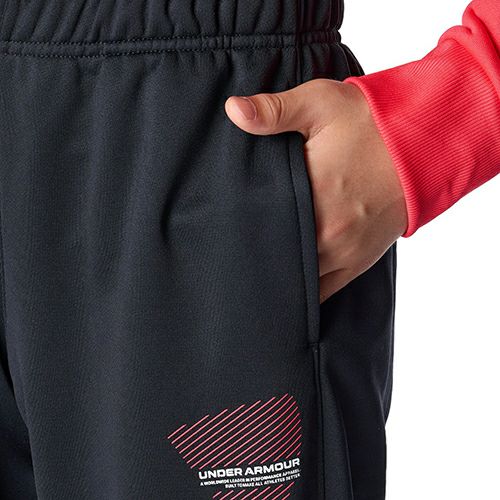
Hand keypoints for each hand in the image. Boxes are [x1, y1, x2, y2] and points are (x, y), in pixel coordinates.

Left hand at [224, 79, 407, 302]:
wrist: (423, 143)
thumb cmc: (370, 123)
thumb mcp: (320, 103)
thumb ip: (274, 111)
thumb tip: (233, 110)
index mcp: (313, 193)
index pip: (262, 225)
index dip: (238, 233)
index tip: (220, 235)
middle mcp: (328, 232)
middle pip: (277, 258)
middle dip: (255, 258)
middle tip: (230, 259)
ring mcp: (344, 252)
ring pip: (298, 281)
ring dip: (277, 277)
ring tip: (253, 274)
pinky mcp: (358, 262)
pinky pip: (324, 291)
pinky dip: (303, 293)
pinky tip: (284, 290)